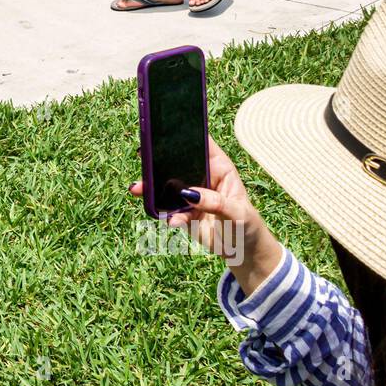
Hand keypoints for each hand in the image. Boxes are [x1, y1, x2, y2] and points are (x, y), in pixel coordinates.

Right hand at [129, 137, 282, 294]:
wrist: (242, 253)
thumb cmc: (247, 226)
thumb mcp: (237, 213)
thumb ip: (215, 202)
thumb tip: (190, 194)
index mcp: (219, 168)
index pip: (202, 144)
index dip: (186, 135)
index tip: (166, 132)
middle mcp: (202, 177)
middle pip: (177, 163)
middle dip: (159, 161)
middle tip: (143, 159)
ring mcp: (191, 195)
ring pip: (167, 185)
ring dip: (152, 188)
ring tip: (139, 189)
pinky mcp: (183, 212)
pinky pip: (168, 209)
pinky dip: (165, 213)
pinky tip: (171, 221)